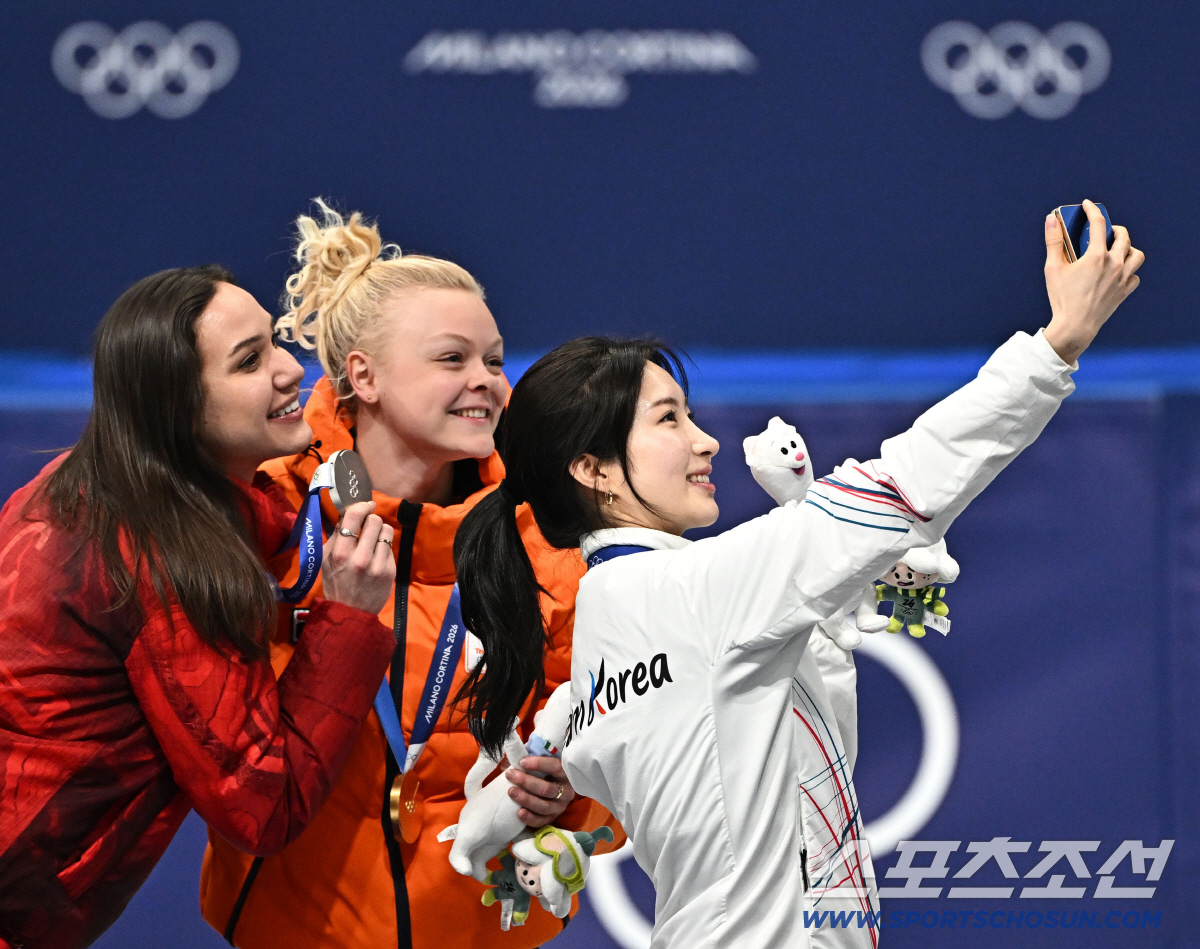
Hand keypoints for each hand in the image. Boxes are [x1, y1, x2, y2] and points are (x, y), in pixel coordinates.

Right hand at [320, 501, 394, 614]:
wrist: (351, 613)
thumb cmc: (335, 583)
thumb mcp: (326, 560)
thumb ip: (336, 535)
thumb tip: (347, 512)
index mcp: (340, 553)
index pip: (354, 517)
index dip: (361, 506)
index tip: (365, 505)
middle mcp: (360, 558)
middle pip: (374, 520)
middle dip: (371, 520)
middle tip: (366, 527)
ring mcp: (377, 565)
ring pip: (386, 530)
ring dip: (380, 531)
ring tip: (373, 540)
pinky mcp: (390, 571)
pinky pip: (390, 546)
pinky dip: (384, 546)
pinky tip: (376, 555)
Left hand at [507, 756, 576, 827]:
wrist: (554, 790)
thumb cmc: (545, 773)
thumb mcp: (544, 764)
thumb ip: (534, 760)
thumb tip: (514, 753)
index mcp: (566, 774)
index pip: (555, 767)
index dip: (538, 764)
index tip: (521, 762)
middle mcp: (566, 792)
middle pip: (547, 788)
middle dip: (526, 782)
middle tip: (510, 775)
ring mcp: (560, 807)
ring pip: (544, 806)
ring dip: (526, 799)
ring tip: (511, 791)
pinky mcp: (552, 818)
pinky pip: (541, 821)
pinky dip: (530, 818)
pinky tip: (519, 812)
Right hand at [1043, 199, 1144, 363]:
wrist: (1076, 326)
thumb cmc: (1062, 298)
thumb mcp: (1053, 268)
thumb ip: (1053, 242)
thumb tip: (1051, 220)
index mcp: (1097, 256)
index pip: (1098, 224)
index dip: (1092, 211)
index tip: (1088, 205)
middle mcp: (1114, 264)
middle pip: (1123, 236)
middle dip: (1115, 229)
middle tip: (1105, 230)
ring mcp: (1122, 278)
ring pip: (1136, 255)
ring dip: (1128, 249)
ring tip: (1117, 250)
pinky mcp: (1125, 292)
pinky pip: (1135, 276)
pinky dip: (1128, 271)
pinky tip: (1118, 272)